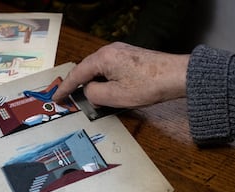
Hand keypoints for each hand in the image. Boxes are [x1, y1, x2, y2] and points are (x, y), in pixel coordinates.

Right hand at [52, 42, 189, 107]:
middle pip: (87, 69)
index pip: (77, 74)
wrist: (177, 76)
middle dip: (77, 85)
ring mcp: (121, 52)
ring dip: (93, 83)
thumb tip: (89, 91)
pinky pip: (109, 68)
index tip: (57, 97)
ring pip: (98, 69)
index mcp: (103, 58)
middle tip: (68, 98)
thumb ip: (94, 94)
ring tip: (89, 98)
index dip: (65, 88)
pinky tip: (107, 90)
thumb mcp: (115, 97)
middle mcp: (110, 50)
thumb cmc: (149, 86)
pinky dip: (104, 80)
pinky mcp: (130, 57)